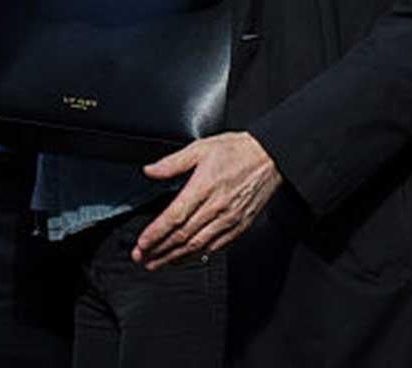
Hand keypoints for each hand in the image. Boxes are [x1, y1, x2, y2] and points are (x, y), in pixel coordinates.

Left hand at [133, 132, 280, 269]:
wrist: (269, 157)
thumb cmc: (237, 151)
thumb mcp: (201, 148)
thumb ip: (172, 162)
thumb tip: (150, 170)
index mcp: (204, 186)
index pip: (175, 217)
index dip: (156, 232)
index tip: (142, 242)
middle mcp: (217, 207)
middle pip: (183, 236)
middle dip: (159, 250)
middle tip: (142, 258)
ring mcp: (229, 220)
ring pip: (198, 246)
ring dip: (175, 258)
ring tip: (157, 263)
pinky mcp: (239, 227)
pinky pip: (215, 247)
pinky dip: (197, 256)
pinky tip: (184, 259)